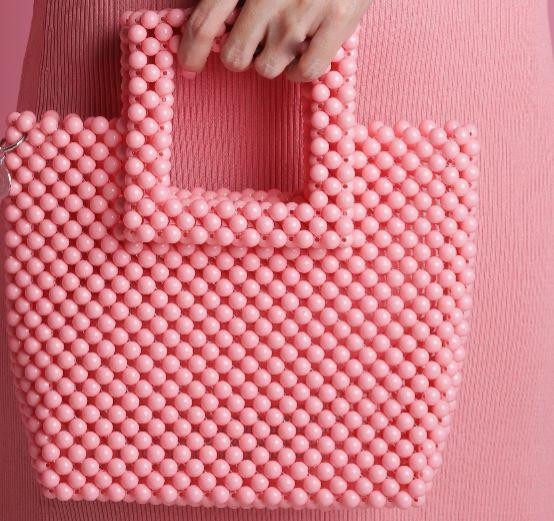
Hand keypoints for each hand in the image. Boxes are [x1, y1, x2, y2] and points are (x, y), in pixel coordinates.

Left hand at [178, 0, 371, 81]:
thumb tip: (209, 20)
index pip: (203, 24)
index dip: (190, 52)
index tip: (189, 66)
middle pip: (234, 58)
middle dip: (239, 57)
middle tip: (253, 46)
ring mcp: (302, 12)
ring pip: (266, 69)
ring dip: (271, 62)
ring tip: (285, 43)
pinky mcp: (336, 22)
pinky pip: (304, 72)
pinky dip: (300, 71)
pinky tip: (304, 55)